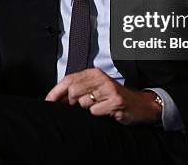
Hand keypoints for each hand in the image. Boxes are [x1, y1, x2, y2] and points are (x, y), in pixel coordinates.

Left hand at [45, 68, 161, 124]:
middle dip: (72, 103)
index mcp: (93, 73)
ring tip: (98, 107)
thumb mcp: (95, 89)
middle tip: (80, 106)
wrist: (139, 105)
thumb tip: (54, 98)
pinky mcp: (115, 101)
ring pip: (83, 102)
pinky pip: (95, 112)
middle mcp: (100, 78)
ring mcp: (108, 89)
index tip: (48, 101)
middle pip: (73, 91)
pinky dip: (97, 114)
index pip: (68, 80)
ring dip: (87, 109)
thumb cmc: (113, 98)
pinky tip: (105, 111)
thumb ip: (76, 90)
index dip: (56, 92)